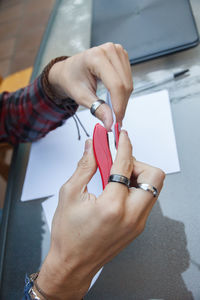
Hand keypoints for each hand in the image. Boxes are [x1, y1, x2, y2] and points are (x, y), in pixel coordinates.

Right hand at [37, 131, 164, 299]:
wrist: (73, 264)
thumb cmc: (68, 234)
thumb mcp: (70, 194)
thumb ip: (85, 166)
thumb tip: (92, 146)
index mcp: (112, 206)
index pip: (125, 165)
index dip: (123, 145)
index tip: (121, 136)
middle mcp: (131, 216)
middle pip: (154, 176)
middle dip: (139, 163)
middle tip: (119, 164)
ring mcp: (138, 223)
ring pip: (153, 188)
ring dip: (137, 176)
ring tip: (116, 178)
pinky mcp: (138, 227)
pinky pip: (146, 200)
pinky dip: (135, 189)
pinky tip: (117, 190)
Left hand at [48, 43, 132, 129]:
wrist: (69, 71)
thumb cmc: (72, 79)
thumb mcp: (81, 96)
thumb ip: (97, 108)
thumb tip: (110, 122)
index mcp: (96, 57)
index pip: (115, 84)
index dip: (118, 105)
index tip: (116, 121)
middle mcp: (109, 50)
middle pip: (124, 84)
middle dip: (121, 105)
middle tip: (115, 120)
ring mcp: (117, 52)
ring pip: (129, 83)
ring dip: (123, 100)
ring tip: (113, 110)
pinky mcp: (122, 57)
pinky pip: (129, 80)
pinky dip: (123, 93)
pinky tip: (115, 98)